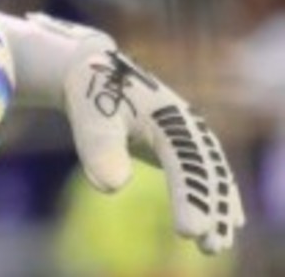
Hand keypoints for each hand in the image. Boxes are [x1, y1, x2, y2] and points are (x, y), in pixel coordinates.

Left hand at [7, 14, 245, 254]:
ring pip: (212, 175)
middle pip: (208, 172)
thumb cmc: (93, 94)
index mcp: (169, 117)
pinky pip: (205, 173)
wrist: (94, 71)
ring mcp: (188, 134)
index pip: (185, 163)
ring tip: (216, 246)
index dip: (190, 197)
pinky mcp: (181, 144)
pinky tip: (224, 222)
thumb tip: (111, 187)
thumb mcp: (91, 115)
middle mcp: (187, 126)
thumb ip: (100, 147)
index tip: (187, 230)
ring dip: (217, 208)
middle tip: (209, 246)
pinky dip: (214, 196)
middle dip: (211, 209)